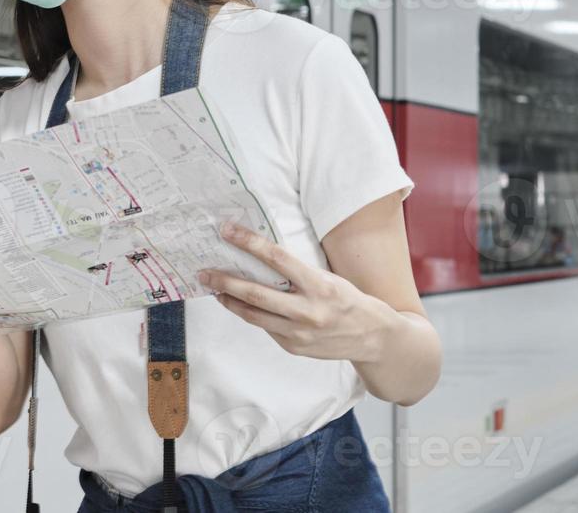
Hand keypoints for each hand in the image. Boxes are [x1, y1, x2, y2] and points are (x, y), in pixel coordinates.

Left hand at [197, 222, 401, 364]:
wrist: (373, 338)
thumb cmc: (348, 300)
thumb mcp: (329, 278)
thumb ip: (299, 271)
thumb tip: (262, 254)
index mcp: (319, 285)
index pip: (277, 258)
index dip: (249, 242)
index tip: (227, 230)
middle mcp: (307, 310)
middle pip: (255, 292)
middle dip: (224, 280)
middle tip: (204, 271)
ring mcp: (299, 332)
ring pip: (253, 314)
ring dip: (228, 300)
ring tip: (213, 288)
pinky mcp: (293, 346)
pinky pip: (265, 327)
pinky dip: (250, 314)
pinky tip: (238, 303)